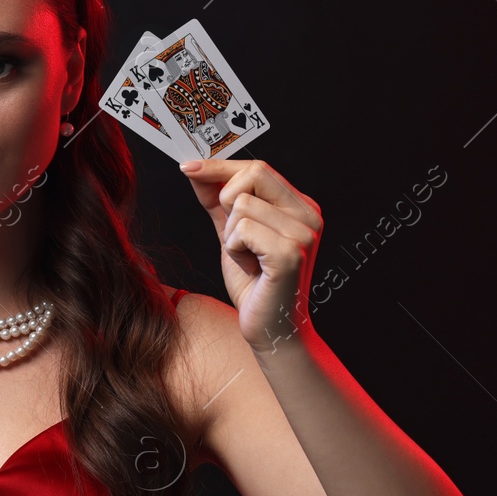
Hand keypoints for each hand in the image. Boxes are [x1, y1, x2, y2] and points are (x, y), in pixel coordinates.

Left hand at [179, 157, 322, 351]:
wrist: (271, 328)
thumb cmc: (256, 285)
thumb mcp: (232, 234)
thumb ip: (216, 200)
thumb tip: (195, 169)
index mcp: (299, 206)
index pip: (257, 168)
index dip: (220, 166)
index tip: (189, 167)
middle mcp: (308, 215)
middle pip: (253, 173)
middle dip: (226, 200)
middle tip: (236, 236)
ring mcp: (302, 233)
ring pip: (241, 205)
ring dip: (231, 236)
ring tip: (248, 259)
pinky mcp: (290, 253)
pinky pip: (242, 230)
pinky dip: (235, 251)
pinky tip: (251, 268)